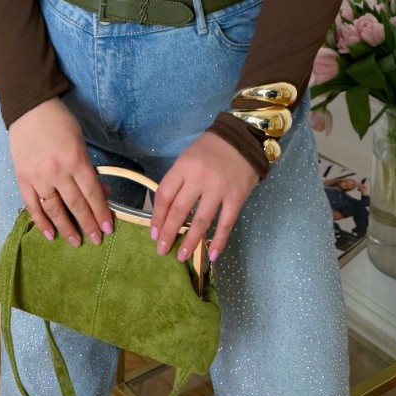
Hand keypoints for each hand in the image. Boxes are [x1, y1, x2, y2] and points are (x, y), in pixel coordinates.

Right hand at [9, 97, 112, 247]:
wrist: (30, 109)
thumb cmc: (60, 122)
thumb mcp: (81, 142)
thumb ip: (89, 167)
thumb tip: (100, 191)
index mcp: (76, 160)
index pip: (92, 193)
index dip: (101, 212)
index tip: (108, 228)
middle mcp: (58, 172)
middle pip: (76, 204)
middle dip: (88, 224)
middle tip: (97, 239)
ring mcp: (38, 177)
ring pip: (55, 209)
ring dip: (67, 228)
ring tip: (76, 241)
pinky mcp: (23, 179)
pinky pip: (33, 205)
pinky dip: (41, 221)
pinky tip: (50, 234)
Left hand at [149, 131, 259, 265]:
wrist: (242, 138)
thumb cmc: (210, 148)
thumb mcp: (188, 157)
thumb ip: (178, 180)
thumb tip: (166, 210)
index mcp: (183, 166)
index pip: (164, 195)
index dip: (157, 217)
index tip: (154, 233)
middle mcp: (199, 178)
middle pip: (179, 210)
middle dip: (168, 233)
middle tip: (161, 250)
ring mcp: (219, 189)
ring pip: (200, 221)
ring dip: (190, 241)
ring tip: (181, 256)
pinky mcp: (236, 197)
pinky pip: (226, 223)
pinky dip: (218, 241)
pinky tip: (211, 255)